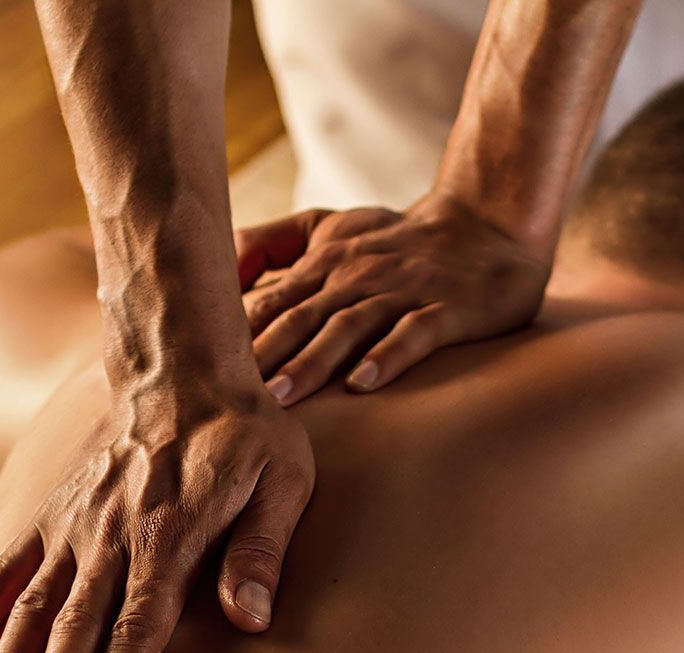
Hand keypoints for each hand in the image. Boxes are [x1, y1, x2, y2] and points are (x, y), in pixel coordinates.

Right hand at [0, 390, 313, 652]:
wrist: (182, 370)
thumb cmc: (247, 435)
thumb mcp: (282, 482)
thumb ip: (262, 550)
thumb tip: (253, 619)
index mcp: (169, 535)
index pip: (138, 624)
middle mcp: (110, 536)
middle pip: (74, 627)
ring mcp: (71, 527)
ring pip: (30, 608)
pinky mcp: (49, 517)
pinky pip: (3, 572)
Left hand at [236, 190, 551, 404]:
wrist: (486, 225)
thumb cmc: (400, 238)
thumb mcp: (331, 227)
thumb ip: (274, 243)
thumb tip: (218, 269)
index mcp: (325, 263)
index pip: (270, 299)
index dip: (234, 332)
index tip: (197, 366)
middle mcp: (358, 275)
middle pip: (301, 315)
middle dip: (262, 353)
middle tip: (225, 393)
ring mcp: (403, 291)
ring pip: (350, 326)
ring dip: (314, 360)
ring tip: (281, 396)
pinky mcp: (447, 308)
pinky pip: (414, 333)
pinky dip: (389, 356)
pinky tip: (366, 383)